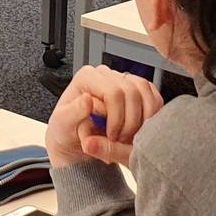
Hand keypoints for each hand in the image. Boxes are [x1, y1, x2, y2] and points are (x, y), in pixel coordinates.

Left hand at [45, 65, 164, 168]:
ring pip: (145, 92)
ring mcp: (122, 80)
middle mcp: (105, 74)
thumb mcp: (62, 125)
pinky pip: (153, 97)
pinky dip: (151, 116)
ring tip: (128, 137)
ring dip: (142, 119)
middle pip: (132, 92)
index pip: (113, 91)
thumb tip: (87, 100)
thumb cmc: (67, 131)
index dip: (117, 117)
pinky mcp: (136, 90)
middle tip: (120, 140)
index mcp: (87, 77)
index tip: (112, 136)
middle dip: (129, 121)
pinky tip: (140, 131)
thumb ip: (73, 113)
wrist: (76, 140)